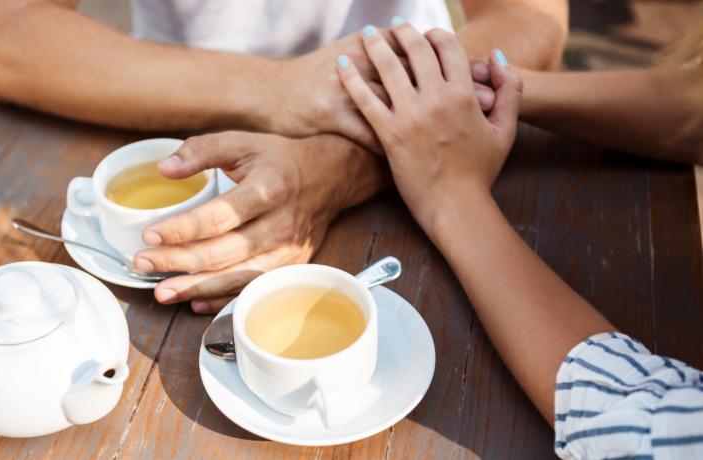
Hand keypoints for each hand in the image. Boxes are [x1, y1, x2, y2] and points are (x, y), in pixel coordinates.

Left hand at [133, 131, 386, 312]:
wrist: (329, 178)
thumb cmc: (279, 161)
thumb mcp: (243, 142)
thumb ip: (202, 150)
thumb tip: (164, 169)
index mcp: (269, 188)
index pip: (220, 215)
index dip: (182, 228)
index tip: (149, 234)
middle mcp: (281, 224)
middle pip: (225, 252)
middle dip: (180, 261)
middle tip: (143, 263)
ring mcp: (288, 250)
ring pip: (238, 277)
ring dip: (197, 287)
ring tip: (162, 292)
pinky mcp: (290, 267)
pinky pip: (253, 289)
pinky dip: (223, 299)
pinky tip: (195, 301)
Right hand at [265, 27, 495, 152]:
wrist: (268, 92)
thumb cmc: (310, 72)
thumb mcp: (346, 49)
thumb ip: (380, 45)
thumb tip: (415, 41)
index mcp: (370, 47)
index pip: (423, 52)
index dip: (457, 64)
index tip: (485, 77)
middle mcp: (362, 66)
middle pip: (420, 77)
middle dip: (456, 90)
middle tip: (488, 106)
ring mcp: (348, 91)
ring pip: (401, 106)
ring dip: (434, 121)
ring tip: (463, 135)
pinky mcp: (334, 117)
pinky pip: (371, 133)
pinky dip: (397, 145)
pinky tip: (422, 158)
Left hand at [337, 26, 521, 233]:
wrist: (456, 206)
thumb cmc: (481, 171)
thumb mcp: (505, 129)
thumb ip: (510, 90)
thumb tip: (497, 57)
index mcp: (464, 94)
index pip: (447, 48)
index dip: (435, 35)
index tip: (425, 33)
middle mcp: (436, 99)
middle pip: (416, 51)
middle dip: (403, 31)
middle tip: (393, 24)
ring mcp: (410, 116)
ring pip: (388, 69)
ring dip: (375, 45)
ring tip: (367, 33)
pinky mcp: (389, 134)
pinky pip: (365, 100)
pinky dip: (351, 79)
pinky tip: (342, 64)